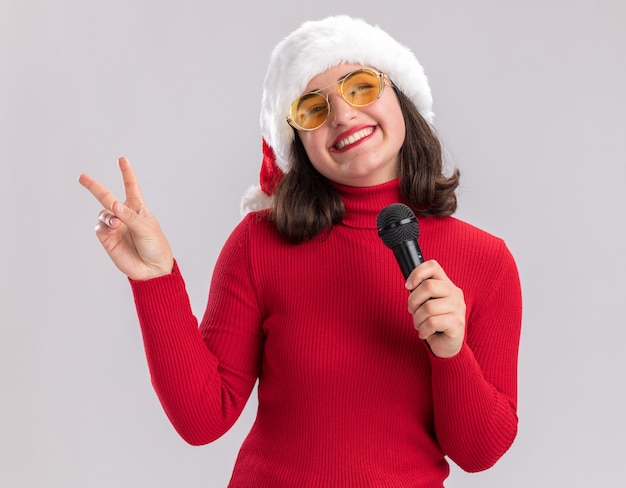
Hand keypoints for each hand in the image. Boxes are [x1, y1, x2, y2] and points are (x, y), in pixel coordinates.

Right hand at [78, 157, 173, 280]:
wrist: (153, 270)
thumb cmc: (156, 246)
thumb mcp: (147, 228)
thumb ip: (129, 216)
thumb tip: (113, 204)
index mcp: (138, 209)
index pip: (131, 187)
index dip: (126, 173)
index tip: (122, 159)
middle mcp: (124, 215)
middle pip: (107, 197)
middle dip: (95, 187)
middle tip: (82, 177)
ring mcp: (115, 227)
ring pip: (102, 213)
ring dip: (108, 215)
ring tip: (117, 224)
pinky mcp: (108, 239)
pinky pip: (99, 227)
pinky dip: (104, 226)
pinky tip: (113, 229)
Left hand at [405, 260, 465, 357]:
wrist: (447, 345)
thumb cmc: (434, 322)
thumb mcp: (427, 303)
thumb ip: (421, 292)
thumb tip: (409, 285)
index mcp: (446, 284)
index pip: (433, 266)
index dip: (417, 273)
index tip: (408, 286)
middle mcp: (455, 293)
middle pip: (428, 286)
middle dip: (413, 301)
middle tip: (412, 312)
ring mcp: (458, 308)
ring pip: (428, 307)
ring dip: (417, 319)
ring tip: (420, 325)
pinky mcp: (457, 323)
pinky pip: (432, 322)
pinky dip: (423, 330)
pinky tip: (425, 333)